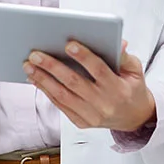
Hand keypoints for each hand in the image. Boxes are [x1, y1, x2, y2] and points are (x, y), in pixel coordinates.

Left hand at [23, 40, 155, 131]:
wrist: (134, 118)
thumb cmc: (132, 88)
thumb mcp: (135, 70)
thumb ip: (123, 55)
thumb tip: (115, 41)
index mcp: (117, 89)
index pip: (98, 70)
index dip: (84, 57)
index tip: (68, 44)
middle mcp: (103, 104)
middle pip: (74, 82)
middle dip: (52, 66)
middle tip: (35, 53)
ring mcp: (91, 116)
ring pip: (62, 95)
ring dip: (43, 79)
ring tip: (28, 65)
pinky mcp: (81, 122)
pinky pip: (60, 105)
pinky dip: (46, 91)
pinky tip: (36, 79)